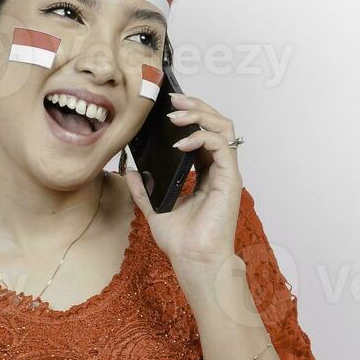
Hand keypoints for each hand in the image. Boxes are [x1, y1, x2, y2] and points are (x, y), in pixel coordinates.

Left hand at [121, 92, 244, 279]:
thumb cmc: (181, 241)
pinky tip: (180, 142)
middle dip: (195, 105)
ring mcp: (226, 172)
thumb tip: (129, 168)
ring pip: (223, 127)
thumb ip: (143, 188)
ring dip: (200, 114)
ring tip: (176, 114)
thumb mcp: (154, 208)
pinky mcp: (230, 178)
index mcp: (204, 172)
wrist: (193, 260)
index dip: (188, 115)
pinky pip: (220, 145)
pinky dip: (200, 136)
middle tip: (173, 99)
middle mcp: (218, 168)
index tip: (167, 106)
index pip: (202, 132)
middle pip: (216, 123)